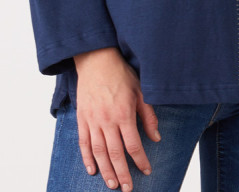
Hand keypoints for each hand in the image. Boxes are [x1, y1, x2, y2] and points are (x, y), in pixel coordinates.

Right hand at [73, 47, 160, 190]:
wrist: (97, 60)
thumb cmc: (121, 74)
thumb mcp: (141, 91)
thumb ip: (148, 116)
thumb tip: (156, 137)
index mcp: (124, 114)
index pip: (133, 145)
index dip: (140, 160)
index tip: (146, 171)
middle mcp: (107, 120)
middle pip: (115, 154)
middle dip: (123, 173)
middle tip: (127, 189)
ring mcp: (92, 120)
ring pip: (99, 152)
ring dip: (106, 171)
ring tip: (112, 184)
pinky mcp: (82, 118)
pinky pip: (83, 143)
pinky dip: (87, 158)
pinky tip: (92, 170)